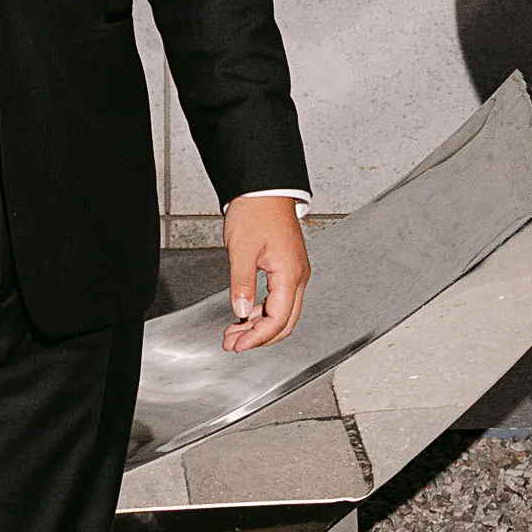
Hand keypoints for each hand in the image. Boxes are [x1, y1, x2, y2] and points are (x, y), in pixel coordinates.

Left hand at [220, 194, 307, 350]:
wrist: (264, 187)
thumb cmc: (256, 210)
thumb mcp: (242, 248)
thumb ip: (242, 283)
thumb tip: (241, 310)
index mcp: (290, 273)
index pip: (278, 320)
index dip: (257, 337)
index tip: (238, 344)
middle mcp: (298, 276)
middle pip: (284, 322)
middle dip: (259, 337)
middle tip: (233, 343)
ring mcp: (295, 272)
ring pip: (283, 312)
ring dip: (259, 326)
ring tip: (234, 331)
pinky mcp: (288, 268)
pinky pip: (280, 299)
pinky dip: (263, 312)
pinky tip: (245, 314)